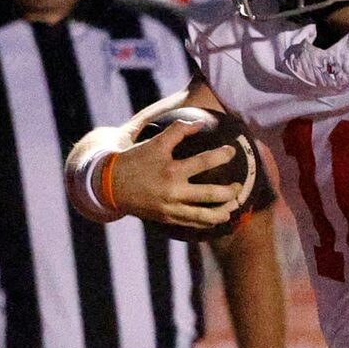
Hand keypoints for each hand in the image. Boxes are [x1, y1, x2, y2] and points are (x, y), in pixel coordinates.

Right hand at [97, 116, 248, 233]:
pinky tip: (216, 219)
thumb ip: (178, 130)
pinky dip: (206, 222)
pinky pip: (191, 224)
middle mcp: (173, 192)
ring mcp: (170, 208)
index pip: (204, 162)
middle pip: (210, 195)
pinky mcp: (166, 219)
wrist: (110, 185)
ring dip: (222, 213)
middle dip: (230, 192)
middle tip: (239, 187)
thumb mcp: (155, 143)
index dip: (221, 155)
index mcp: (171, 170)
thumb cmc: (135, 160)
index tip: (232, 151)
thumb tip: (201, 123)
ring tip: (232, 208)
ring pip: (203, 216)